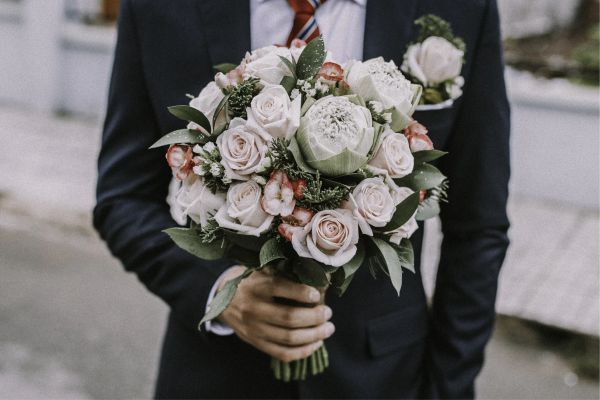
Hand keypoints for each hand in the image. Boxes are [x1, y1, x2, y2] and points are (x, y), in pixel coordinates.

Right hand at [217, 266, 334, 361]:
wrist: (226, 302)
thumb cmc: (253, 283)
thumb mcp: (263, 271)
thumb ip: (285, 271)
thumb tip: (319, 273)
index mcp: (257, 286)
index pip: (280, 288)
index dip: (302, 292)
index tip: (317, 294)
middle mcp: (254, 308)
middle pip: (289, 318)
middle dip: (314, 317)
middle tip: (328, 312)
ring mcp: (254, 329)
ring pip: (289, 338)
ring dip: (314, 335)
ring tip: (328, 328)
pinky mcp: (256, 343)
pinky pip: (282, 353)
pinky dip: (303, 351)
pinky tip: (316, 343)